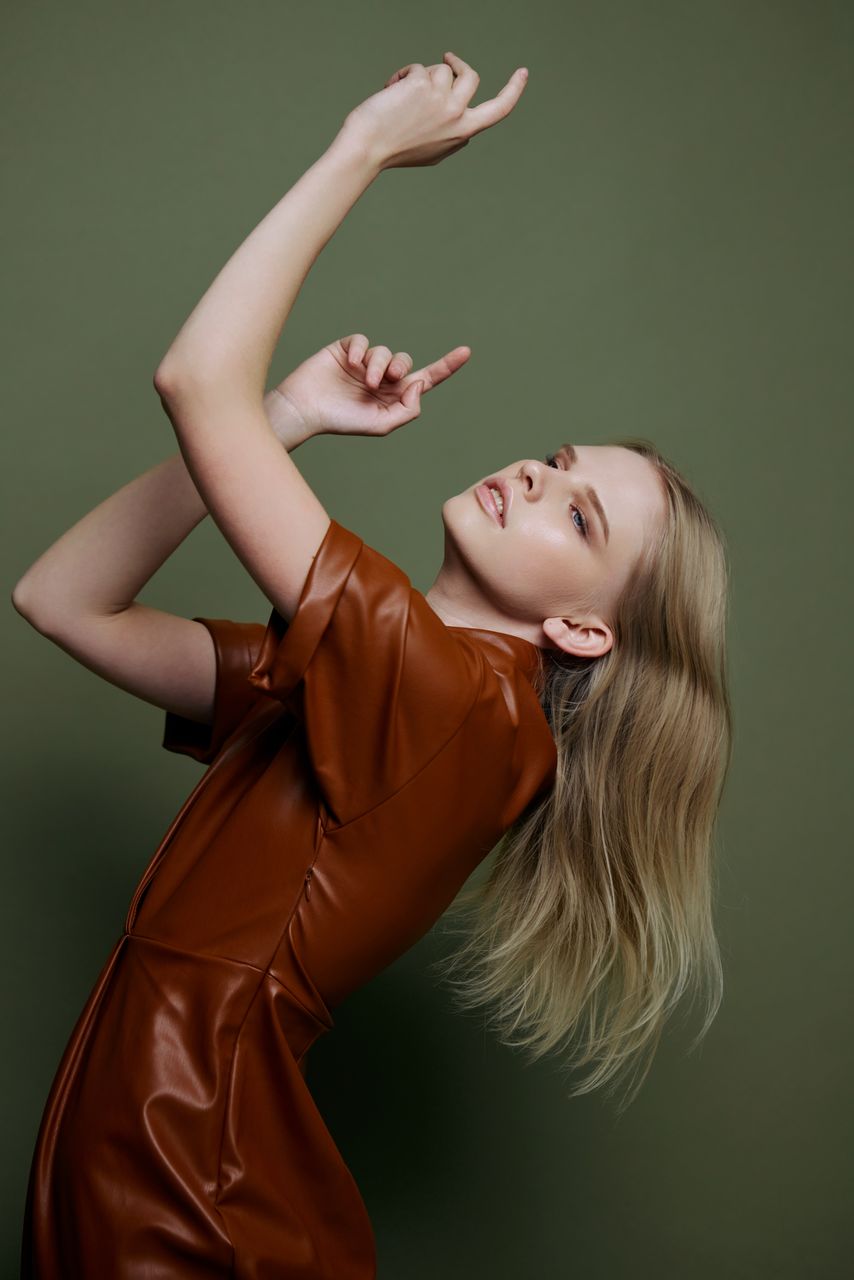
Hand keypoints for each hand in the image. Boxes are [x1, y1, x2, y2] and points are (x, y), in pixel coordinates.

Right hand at [270, 333, 471, 439]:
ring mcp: (364, 363)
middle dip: (401, 367)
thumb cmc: (341, 421)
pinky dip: (360, 351)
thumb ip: (407, 409)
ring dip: (378, 363)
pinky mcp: (346, 350)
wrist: (306, 410)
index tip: (466, 352)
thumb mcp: (381, 425)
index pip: (426, 379)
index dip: (446, 366)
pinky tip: (350, 364)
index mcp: (393, 396)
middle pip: (406, 362)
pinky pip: (363, 340)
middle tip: (389, 379)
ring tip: (364, 380)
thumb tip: (419, 384)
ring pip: (385, 351)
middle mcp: (381, 378)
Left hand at [340, 51, 528, 171]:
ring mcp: (441, 98)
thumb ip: (452, 135)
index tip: (523, 73)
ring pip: (441, 70)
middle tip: (447, 58)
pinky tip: (390, 92)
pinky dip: (403, 76)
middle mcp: (456, 115)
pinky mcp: (423, 83)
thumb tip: (466, 128)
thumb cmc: (395, 151)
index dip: (514, 90)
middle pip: (470, 76)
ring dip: (422, 75)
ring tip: (400, 95)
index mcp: (463, 133)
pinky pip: (418, 67)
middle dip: (458, 65)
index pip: (498, 110)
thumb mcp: (433, 150)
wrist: (368, 149)